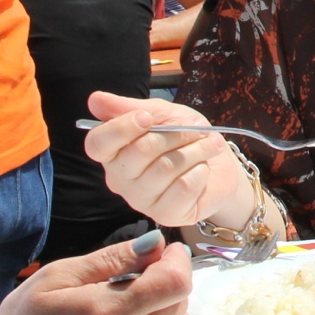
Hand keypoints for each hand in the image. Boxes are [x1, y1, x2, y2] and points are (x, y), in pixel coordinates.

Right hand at [0, 233, 192, 314]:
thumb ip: (110, 259)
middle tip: (143, 276)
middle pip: (180, 305)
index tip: (167, 252)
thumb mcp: (55, 278)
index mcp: (105, 314)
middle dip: (170, 283)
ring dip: (167, 313)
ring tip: (134, 308)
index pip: (174, 283)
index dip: (177, 261)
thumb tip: (156, 243)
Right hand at [85, 91, 257, 230]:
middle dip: (174, 134)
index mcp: (113, 152)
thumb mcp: (161, 113)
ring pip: (166, 167)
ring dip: (195, 150)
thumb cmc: (184, 138)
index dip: (121, 129)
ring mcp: (141, 200)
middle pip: (139, 151)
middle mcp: (120, 179)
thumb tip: (94, 99)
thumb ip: (128, 107)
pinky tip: (203, 170)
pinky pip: (184, 187)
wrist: (219, 167)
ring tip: (208, 146)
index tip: (147, 117)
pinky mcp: (165, 215)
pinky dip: (200, 171)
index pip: (97, 144)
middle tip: (195, 131)